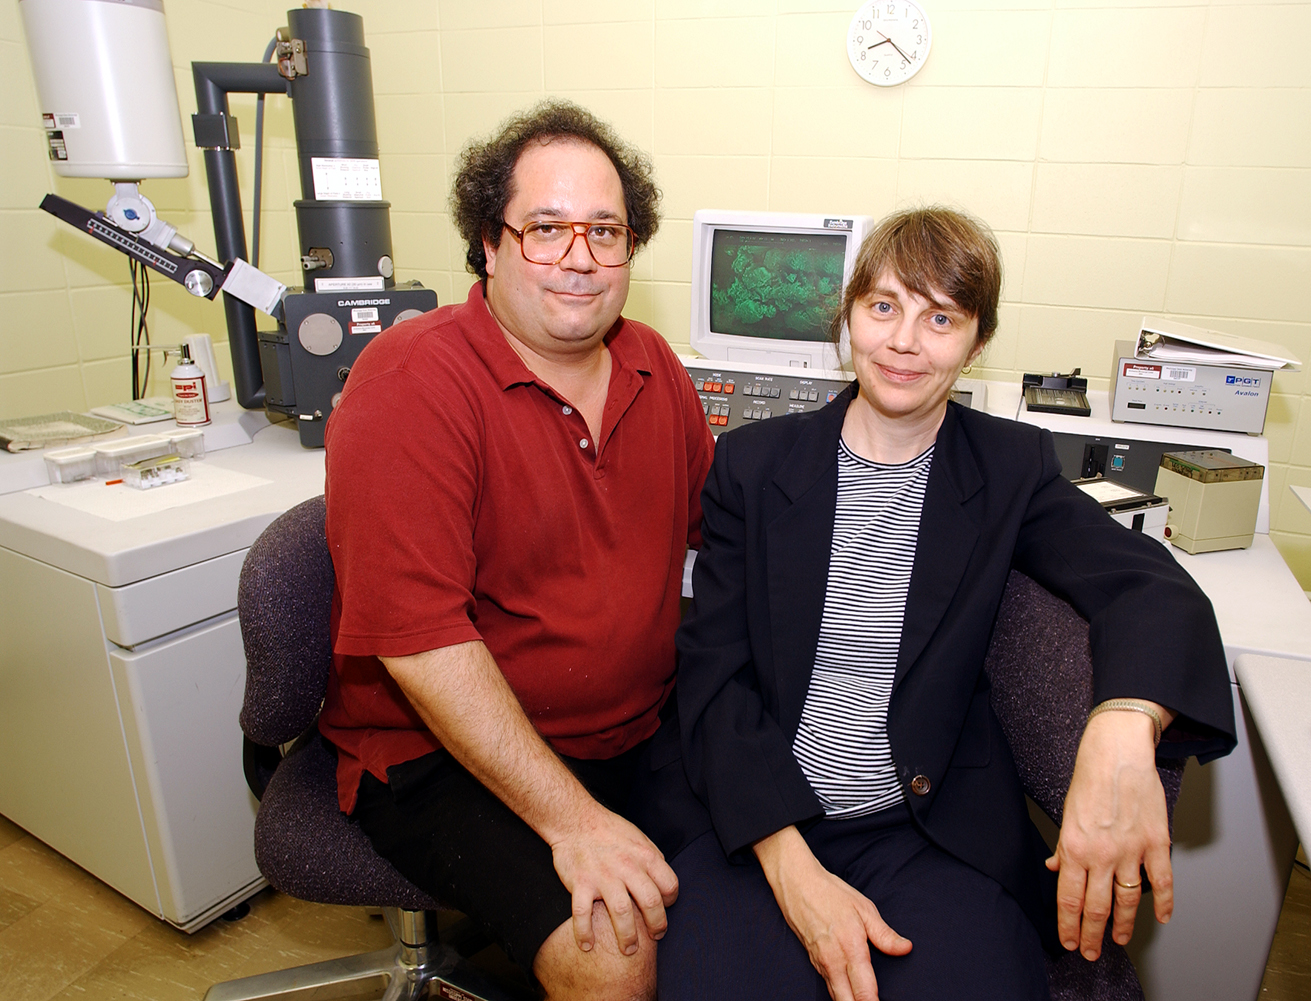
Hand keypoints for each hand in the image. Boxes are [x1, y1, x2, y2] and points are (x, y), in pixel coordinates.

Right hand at [550, 804, 678, 955]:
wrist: (575, 820)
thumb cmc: (609, 830)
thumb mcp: (639, 838)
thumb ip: (652, 860)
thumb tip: (664, 883)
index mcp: (645, 855)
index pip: (669, 885)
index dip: (671, 901)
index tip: (664, 909)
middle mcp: (627, 866)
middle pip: (650, 903)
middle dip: (656, 926)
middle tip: (654, 937)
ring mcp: (603, 875)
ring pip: (621, 913)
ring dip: (627, 937)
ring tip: (628, 950)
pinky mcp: (580, 883)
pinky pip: (583, 914)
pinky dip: (584, 933)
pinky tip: (587, 945)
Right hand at [755, 827, 910, 1000]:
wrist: (797, 883)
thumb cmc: (831, 893)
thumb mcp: (864, 908)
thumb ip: (884, 934)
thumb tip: (905, 948)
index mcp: (851, 948)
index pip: (865, 991)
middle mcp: (833, 961)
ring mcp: (821, 963)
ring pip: (836, 997)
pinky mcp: (813, 961)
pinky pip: (828, 985)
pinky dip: (839, 994)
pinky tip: (849, 996)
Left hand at [1047, 704, 1174, 959]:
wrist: (1117, 753)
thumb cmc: (1090, 778)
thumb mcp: (1066, 813)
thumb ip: (1063, 847)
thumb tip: (1054, 867)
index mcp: (1074, 847)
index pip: (1069, 898)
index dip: (1069, 925)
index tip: (1070, 941)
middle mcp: (1101, 854)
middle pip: (1096, 907)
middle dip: (1092, 935)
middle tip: (1091, 952)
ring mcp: (1131, 850)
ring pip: (1127, 900)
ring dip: (1122, 925)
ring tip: (1118, 940)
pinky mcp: (1156, 843)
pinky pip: (1162, 881)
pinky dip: (1163, 903)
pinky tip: (1161, 917)